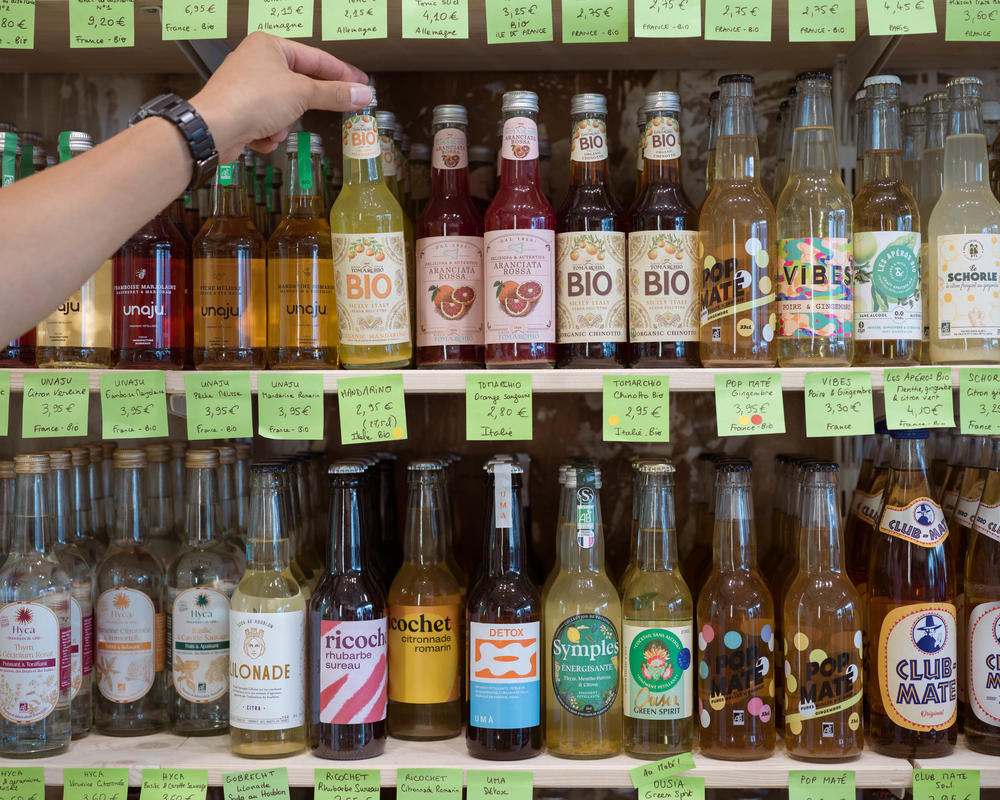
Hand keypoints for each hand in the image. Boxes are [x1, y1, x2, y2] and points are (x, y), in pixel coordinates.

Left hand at [190, 32, 370, 162]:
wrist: (214, 128)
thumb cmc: (250, 100)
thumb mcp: (301, 93)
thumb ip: (334, 94)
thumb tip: (362, 94)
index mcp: (270, 46)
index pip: (317, 58)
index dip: (342, 73)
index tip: (361, 84)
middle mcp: (256, 62)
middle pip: (300, 84)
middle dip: (307, 105)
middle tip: (337, 110)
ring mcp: (247, 87)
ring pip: (285, 108)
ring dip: (284, 123)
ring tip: (276, 126)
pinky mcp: (241, 111)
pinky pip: (269, 122)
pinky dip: (269, 132)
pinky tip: (261, 136)